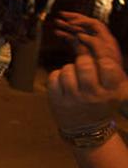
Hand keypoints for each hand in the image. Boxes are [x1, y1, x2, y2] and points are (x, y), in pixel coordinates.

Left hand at [47, 12, 127, 131]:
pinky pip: (53, 77)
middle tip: (82, 67)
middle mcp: (94, 96)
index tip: (94, 54)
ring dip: (69, 69)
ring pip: (67, 69)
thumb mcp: (113, 89)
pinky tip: (62, 84)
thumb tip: (92, 37)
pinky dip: (56, 76)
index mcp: (111, 91)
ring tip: (74, 78)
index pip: (107, 64)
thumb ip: (110, 69)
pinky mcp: (57, 101)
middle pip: (84, 64)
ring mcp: (74, 99)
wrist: (86, 129)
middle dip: (82, 61)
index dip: (100, 54)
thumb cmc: (101, 102)